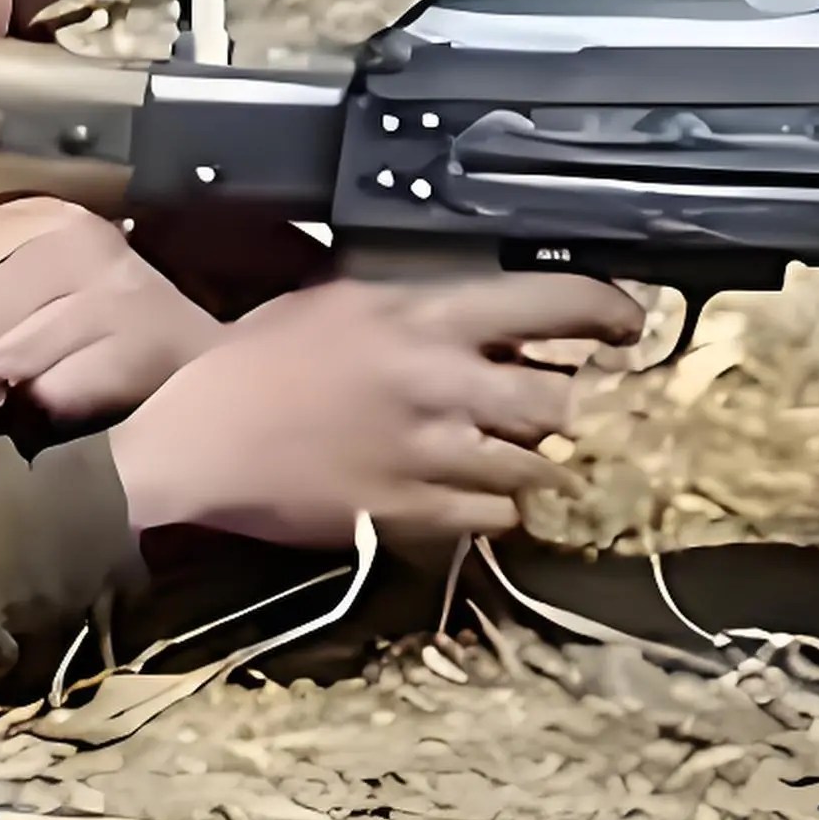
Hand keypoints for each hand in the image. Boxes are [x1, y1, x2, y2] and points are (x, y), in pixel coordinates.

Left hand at [0, 199, 224, 421]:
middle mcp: (84, 249)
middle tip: (0, 366)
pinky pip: (48, 396)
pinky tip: (72, 398)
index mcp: (50, 221)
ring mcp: (114, 299)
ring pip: (2, 362)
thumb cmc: (103, 319)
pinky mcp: (133, 355)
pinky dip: (50, 409)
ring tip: (39, 379)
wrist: (202, 359)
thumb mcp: (46, 276)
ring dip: (12, 387)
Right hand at [106, 269, 646, 543]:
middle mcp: (440, 381)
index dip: (610, 314)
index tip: (628, 328)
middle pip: (562, 400)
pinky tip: (470, 494)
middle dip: (572, 407)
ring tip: (514, 455)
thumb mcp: (326, 306)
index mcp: (420, 317)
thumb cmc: (244, 369)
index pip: (554, 304)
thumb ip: (405, 306)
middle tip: (567, 408)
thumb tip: (470, 311)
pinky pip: (496, 515)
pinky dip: (495, 507)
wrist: (190, 449)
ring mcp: (430, 452)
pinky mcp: (413, 511)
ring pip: (536, 465)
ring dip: (533, 461)